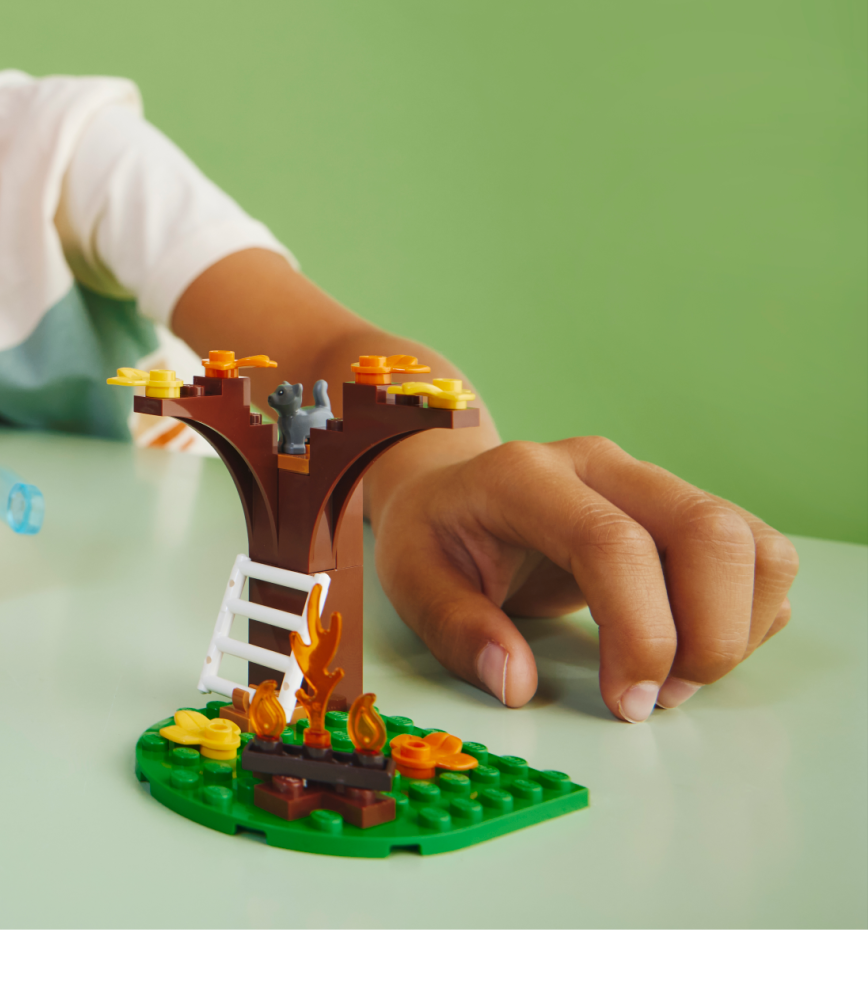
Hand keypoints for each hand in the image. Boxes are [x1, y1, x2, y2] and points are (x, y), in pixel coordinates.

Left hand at [373, 436, 797, 721]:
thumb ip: (455, 629)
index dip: (639, 631)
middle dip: (709, 633)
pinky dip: (750, 614)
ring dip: (738, 627)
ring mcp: (649, 481)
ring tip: (677, 678)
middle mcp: (600, 466)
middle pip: (707, 530)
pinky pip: (757, 555)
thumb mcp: (411, 580)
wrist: (451, 491)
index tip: (628, 702)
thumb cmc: (435, 536)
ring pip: (748, 540)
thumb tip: (515, 683)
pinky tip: (690, 646)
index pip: (614, 543)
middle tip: (658, 698)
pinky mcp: (682, 508)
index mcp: (525, 477)